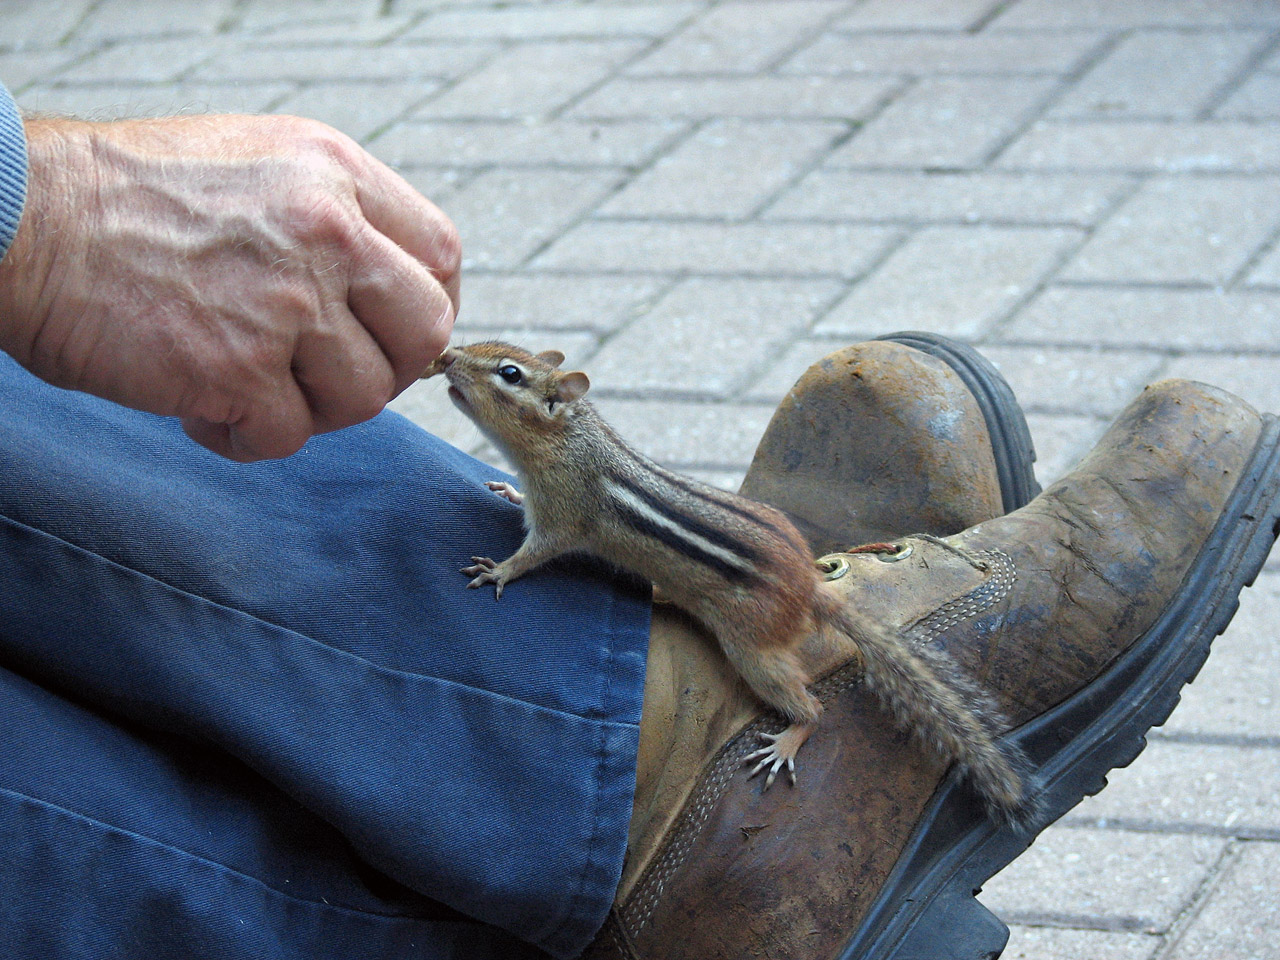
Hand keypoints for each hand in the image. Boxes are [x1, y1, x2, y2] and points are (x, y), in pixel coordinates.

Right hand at [0, 113, 458, 460]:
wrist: (18, 216)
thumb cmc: (126, 199)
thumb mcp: (256, 166)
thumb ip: (333, 218)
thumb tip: (386, 293)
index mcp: (336, 174)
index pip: (441, 257)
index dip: (424, 308)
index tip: (390, 333)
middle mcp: (326, 232)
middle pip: (426, 332)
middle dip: (389, 369)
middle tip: (330, 376)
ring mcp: (287, 302)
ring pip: (363, 396)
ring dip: (312, 408)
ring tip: (250, 385)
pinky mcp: (238, 368)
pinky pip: (288, 436)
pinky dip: (250, 438)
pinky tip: (206, 409)